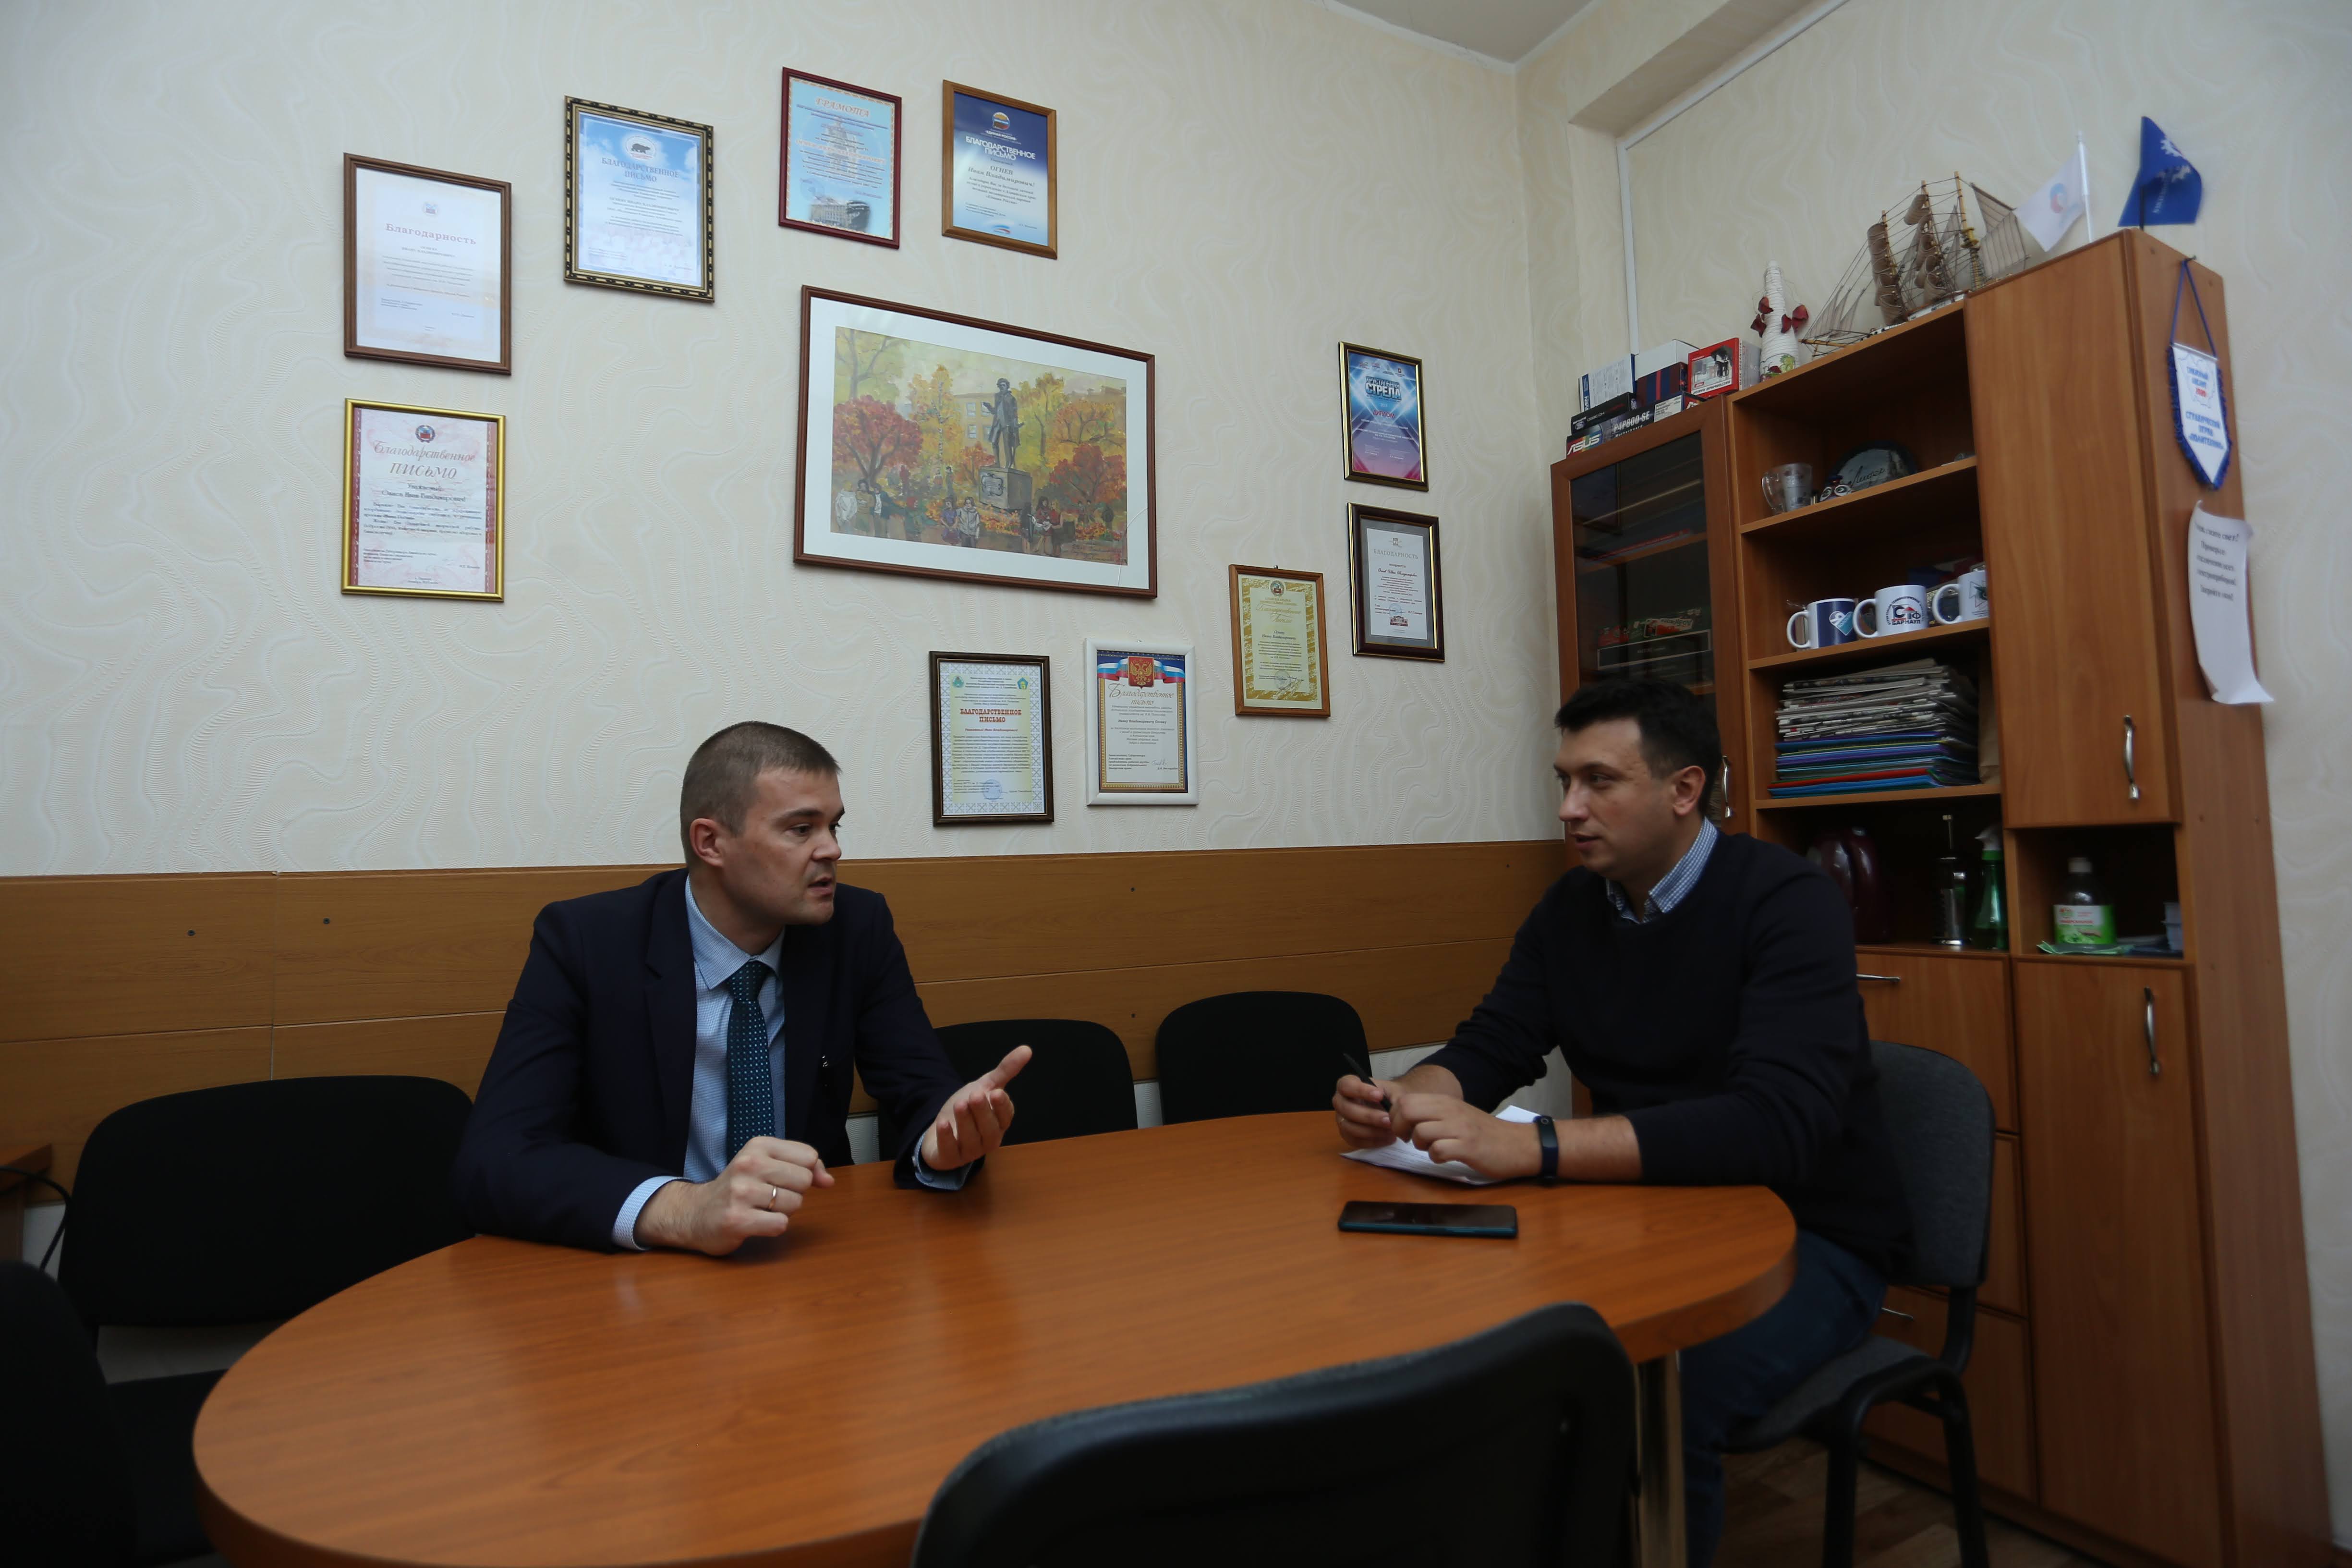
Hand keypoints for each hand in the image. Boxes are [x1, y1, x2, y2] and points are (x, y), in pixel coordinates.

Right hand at [634, 1136, 833, 1255]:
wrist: (695, 1213)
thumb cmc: (738, 1188)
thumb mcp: (766, 1164)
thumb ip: (802, 1167)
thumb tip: (829, 1181)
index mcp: (758, 1145)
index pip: (808, 1156)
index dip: (806, 1172)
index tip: (787, 1179)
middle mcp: (748, 1164)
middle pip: (804, 1181)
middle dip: (794, 1193)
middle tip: (769, 1196)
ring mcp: (741, 1192)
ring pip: (794, 1204)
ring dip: (783, 1212)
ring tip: (760, 1208)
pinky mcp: (737, 1219)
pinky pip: (780, 1224)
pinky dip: (773, 1227)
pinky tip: (756, 1223)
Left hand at [921, 1044, 1031, 1170]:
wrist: (943, 1127)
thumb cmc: (969, 1108)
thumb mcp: (985, 1087)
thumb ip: (1005, 1071)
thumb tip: (1027, 1049)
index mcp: (1000, 1122)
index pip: (1005, 1117)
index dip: (1001, 1107)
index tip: (997, 1093)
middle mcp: (988, 1139)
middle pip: (989, 1129)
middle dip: (983, 1113)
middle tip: (976, 1096)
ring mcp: (970, 1151)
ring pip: (971, 1139)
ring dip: (965, 1122)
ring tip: (959, 1105)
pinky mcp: (950, 1158)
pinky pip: (950, 1150)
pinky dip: (947, 1138)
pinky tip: (943, 1124)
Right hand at [1332, 1073, 1402, 1147]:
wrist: (1390, 1108)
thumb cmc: (1388, 1096)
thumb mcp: (1393, 1090)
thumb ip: (1393, 1096)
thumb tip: (1394, 1109)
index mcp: (1347, 1085)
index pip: (1346, 1085)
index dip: (1360, 1090)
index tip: (1379, 1096)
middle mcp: (1340, 1102)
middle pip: (1347, 1109)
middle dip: (1368, 1116)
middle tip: (1388, 1119)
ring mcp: (1341, 1119)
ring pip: (1349, 1127)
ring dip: (1371, 1130)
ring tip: (1390, 1130)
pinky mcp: (1347, 1135)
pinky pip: (1356, 1141)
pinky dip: (1373, 1141)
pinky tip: (1388, 1138)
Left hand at [1389, 1092, 1541, 1180]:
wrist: (1518, 1144)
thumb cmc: (1484, 1133)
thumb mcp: (1456, 1115)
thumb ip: (1433, 1113)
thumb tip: (1402, 1116)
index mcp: (1445, 1102)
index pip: (1405, 1100)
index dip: (1396, 1117)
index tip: (1404, 1129)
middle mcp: (1450, 1110)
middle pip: (1407, 1110)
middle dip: (1400, 1129)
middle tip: (1410, 1140)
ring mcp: (1459, 1128)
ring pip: (1420, 1131)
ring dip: (1420, 1145)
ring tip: (1432, 1148)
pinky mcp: (1468, 1147)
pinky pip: (1438, 1151)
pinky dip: (1436, 1158)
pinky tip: (1446, 1157)